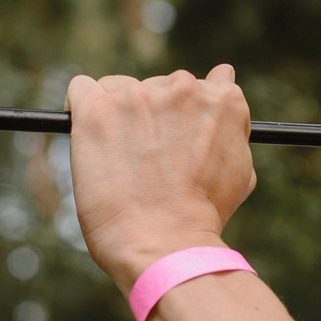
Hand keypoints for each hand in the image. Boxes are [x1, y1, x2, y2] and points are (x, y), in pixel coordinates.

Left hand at [65, 67, 257, 285]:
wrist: (164, 244)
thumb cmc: (203, 218)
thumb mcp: (239, 169)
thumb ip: (229, 122)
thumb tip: (224, 75)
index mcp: (221, 98)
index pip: (201, 85)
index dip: (184, 116)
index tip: (174, 140)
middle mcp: (182, 87)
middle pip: (157, 87)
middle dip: (151, 117)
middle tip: (146, 161)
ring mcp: (138, 96)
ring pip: (118, 89)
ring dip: (117, 117)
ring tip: (121, 162)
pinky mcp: (97, 110)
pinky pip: (81, 89)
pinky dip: (81, 108)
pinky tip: (90, 138)